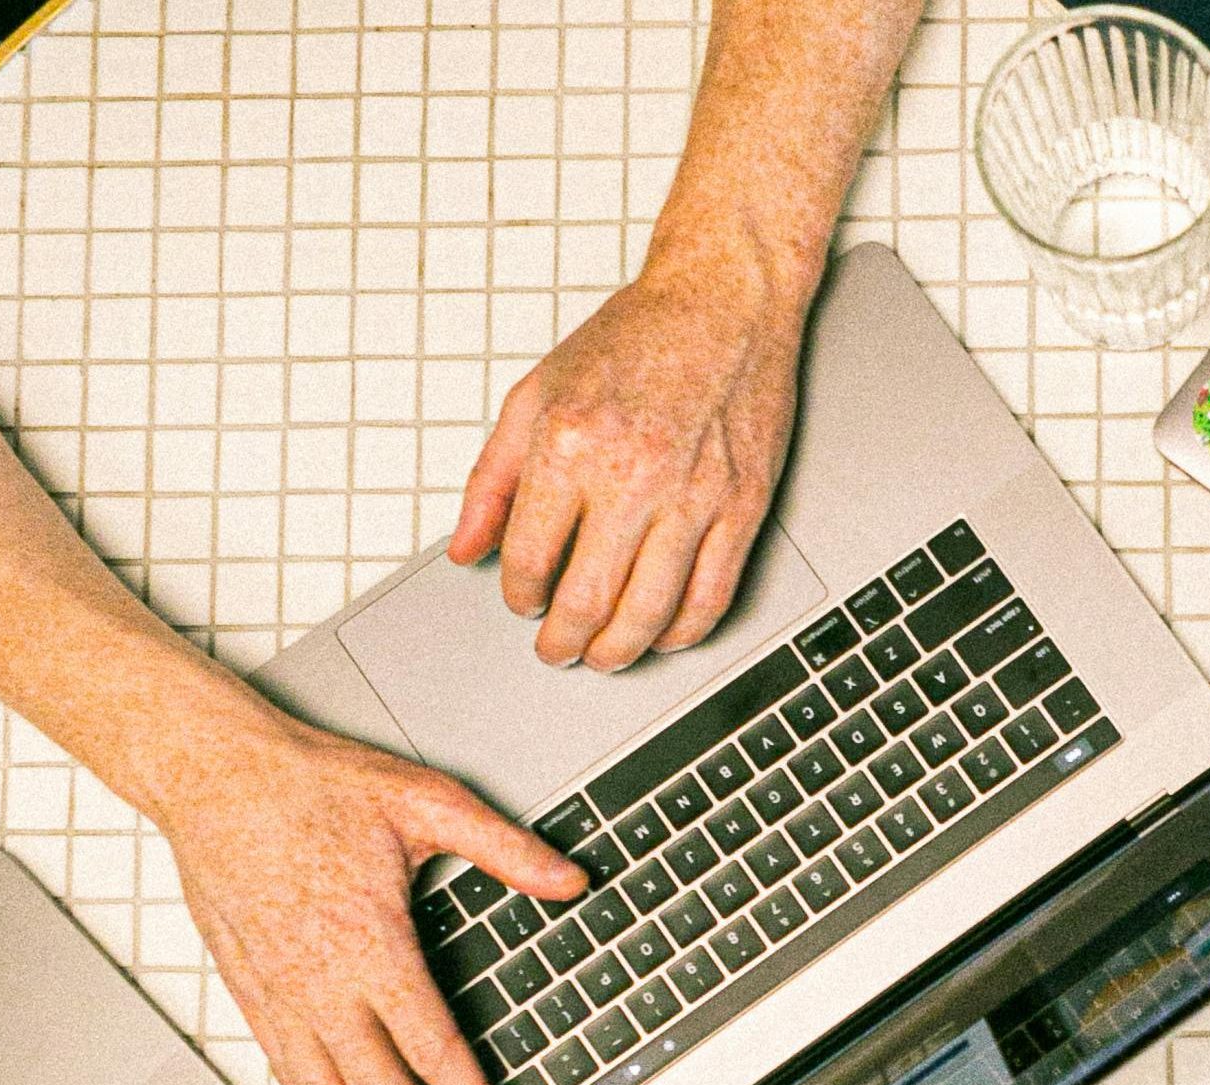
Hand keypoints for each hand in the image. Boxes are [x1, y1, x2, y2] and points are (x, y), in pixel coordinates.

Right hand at [156, 702, 587, 1084]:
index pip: (431, 1045)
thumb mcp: (425, 803)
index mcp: (371, 945)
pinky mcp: (247, 987)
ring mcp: (278, 991)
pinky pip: (284, 1066)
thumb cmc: (313, 785)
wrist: (213, 774)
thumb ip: (504, 850)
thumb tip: (569, 879)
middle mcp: (321, 982)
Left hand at [451, 263, 806, 672]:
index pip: (529, 557)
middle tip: (557, 650)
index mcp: (571, 444)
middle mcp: (633, 475)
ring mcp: (694, 495)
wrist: (724, 302)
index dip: (519, 595)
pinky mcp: (743, 505)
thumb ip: (494, 477)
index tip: (524, 603)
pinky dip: (685, 631)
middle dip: (563, 641)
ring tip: (604, 656)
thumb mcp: (537, 393)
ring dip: (619, 649)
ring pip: (650, 611)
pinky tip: (665, 635)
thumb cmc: (636, 339)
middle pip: (587, 599)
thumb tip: (467, 548)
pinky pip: (712, 595)